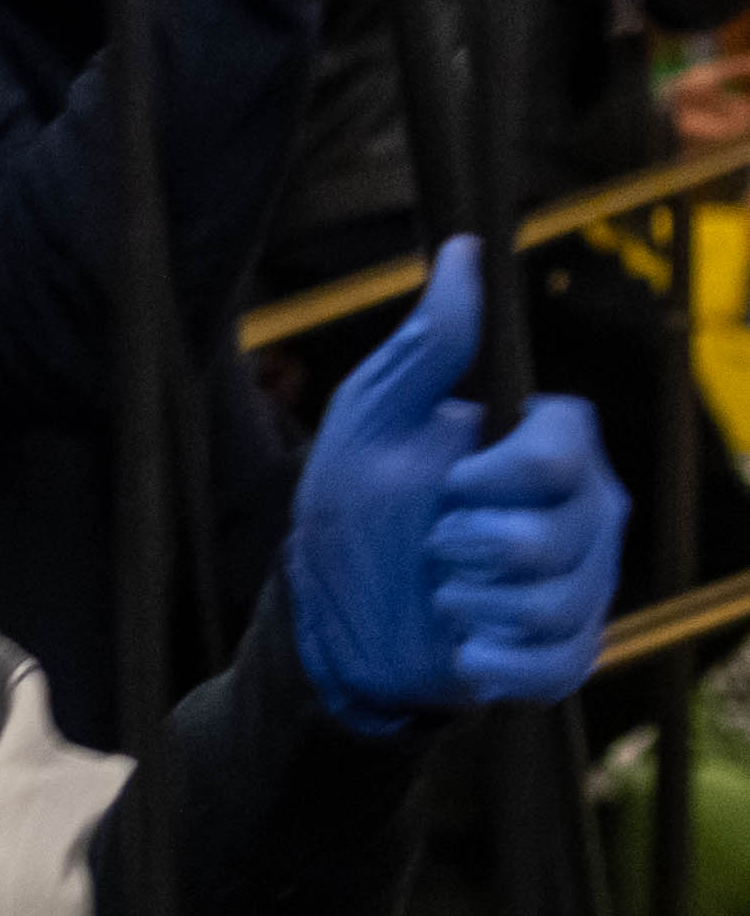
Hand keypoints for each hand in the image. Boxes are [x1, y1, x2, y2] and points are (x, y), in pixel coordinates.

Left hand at [288, 240, 628, 730]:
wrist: (333, 619)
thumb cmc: (352, 509)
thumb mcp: (370, 422)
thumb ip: (426, 346)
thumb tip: (463, 253)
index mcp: (546, 449)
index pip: (568, 445)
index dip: (508, 472)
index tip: (452, 482)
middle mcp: (583, 514)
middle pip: (566, 530)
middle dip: (477, 544)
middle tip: (433, 545)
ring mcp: (583, 585)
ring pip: (561, 599)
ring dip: (472, 602)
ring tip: (440, 594)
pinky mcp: (567, 652)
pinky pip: (560, 663)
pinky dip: (496, 662)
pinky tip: (461, 650)